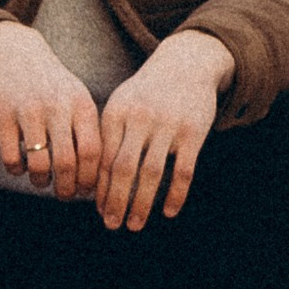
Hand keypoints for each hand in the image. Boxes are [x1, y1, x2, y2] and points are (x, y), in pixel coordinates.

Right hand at [0, 19, 101, 201]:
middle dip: (66, 189)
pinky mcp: (2, 116)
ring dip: (41, 182)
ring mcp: (28, 111)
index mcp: (81, 105)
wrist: (14, 52)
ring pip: (38, 165)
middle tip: (64, 195)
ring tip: (42, 181)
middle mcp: (56, 107)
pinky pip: (12, 158)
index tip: (86, 190)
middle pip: (66, 163)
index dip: (90, 179)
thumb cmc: (52, 86)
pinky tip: (20, 167)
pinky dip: (17, 170)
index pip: (92, 152)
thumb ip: (87, 132)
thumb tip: (97, 179)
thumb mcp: (76, 99)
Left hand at [94, 28, 232, 230]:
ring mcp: (168, 125)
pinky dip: (176, 194)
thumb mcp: (122, 105)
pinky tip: (169, 212)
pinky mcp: (193, 131)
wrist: (186, 63)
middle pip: (123, 169)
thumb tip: (95, 185)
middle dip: (116, 201)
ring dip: (142, 203)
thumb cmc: (147, 93)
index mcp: (117, 113)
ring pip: (152, 173)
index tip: (100, 211)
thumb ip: (109, 138)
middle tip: (113, 225)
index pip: (104, 158)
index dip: (101, 189)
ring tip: (135, 224)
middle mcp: (140, 118)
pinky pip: (183, 170)